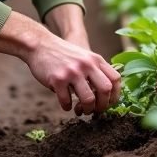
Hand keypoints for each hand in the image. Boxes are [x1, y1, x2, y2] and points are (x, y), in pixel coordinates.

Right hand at [0, 11, 121, 115]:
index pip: (116, 79)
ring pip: (89, 99)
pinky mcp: (58, 78)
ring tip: (81, 111)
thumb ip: (95, 70)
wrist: (40, 44)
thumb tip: (104, 96)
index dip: (115, 95)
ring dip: (86, 110)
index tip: (109, 104)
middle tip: (96, 111)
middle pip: (106, 90)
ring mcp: (73, 71)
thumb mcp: (84, 57)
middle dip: (103, 106)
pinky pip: (67, 101)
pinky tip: (65, 105)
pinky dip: (66, 107)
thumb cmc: (63, 55)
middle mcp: (87, 64)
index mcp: (96, 59)